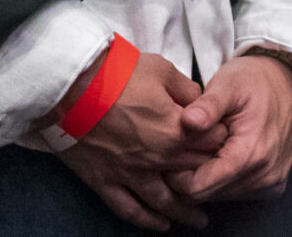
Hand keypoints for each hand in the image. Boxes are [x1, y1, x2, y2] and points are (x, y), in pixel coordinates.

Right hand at [56, 52, 223, 229]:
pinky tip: (161, 225)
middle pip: (194, 174)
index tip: (221, 138)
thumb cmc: (116, 72)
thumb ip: (186, 89)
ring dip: (185, 213)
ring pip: (166, 203)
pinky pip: (130, 209)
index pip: (213, 142)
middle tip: (216, 177)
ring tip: (198, 221)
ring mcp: (131, 174)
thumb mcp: (161, 69)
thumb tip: (198, 102)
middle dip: (209, 176)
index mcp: (176, 131)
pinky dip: (147, 220)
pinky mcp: (106, 181)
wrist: (70, 84)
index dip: (220, 139)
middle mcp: (159, 159)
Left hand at [169, 53, 291, 202]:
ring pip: (221, 195)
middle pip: (209, 195)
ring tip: (197, 146)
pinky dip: (222, 177)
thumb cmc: (254, 80)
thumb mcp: (228, 84)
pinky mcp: (273, 184)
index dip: (176, 175)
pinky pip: (237, 191)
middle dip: (189, 176)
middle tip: (177, 147)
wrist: (289, 82)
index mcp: (251, 155)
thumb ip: (207, 105)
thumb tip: (188, 121)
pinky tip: (215, 152)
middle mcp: (264, 176)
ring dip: (206, 177)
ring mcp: (271, 183)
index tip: (165, 152)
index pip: (200, 187)